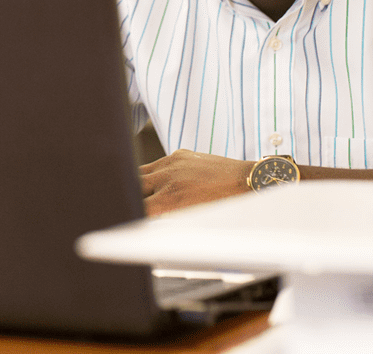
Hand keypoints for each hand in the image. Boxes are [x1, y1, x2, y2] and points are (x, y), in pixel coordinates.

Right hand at [139, 149, 253, 215]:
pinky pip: (158, 164)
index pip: (137, 207)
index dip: (131, 213)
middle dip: (132, 197)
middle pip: (133, 186)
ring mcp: (172, 162)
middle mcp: (167, 177)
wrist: (244, 181)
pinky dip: (156, 174)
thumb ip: (166, 215)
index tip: (129, 216)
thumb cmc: (222, 205)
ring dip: (139, 184)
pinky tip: (164, 183)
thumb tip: (150, 216)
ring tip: (142, 194)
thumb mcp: (190, 217)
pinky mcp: (179, 154)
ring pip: (141, 172)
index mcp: (170, 198)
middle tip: (132, 205)